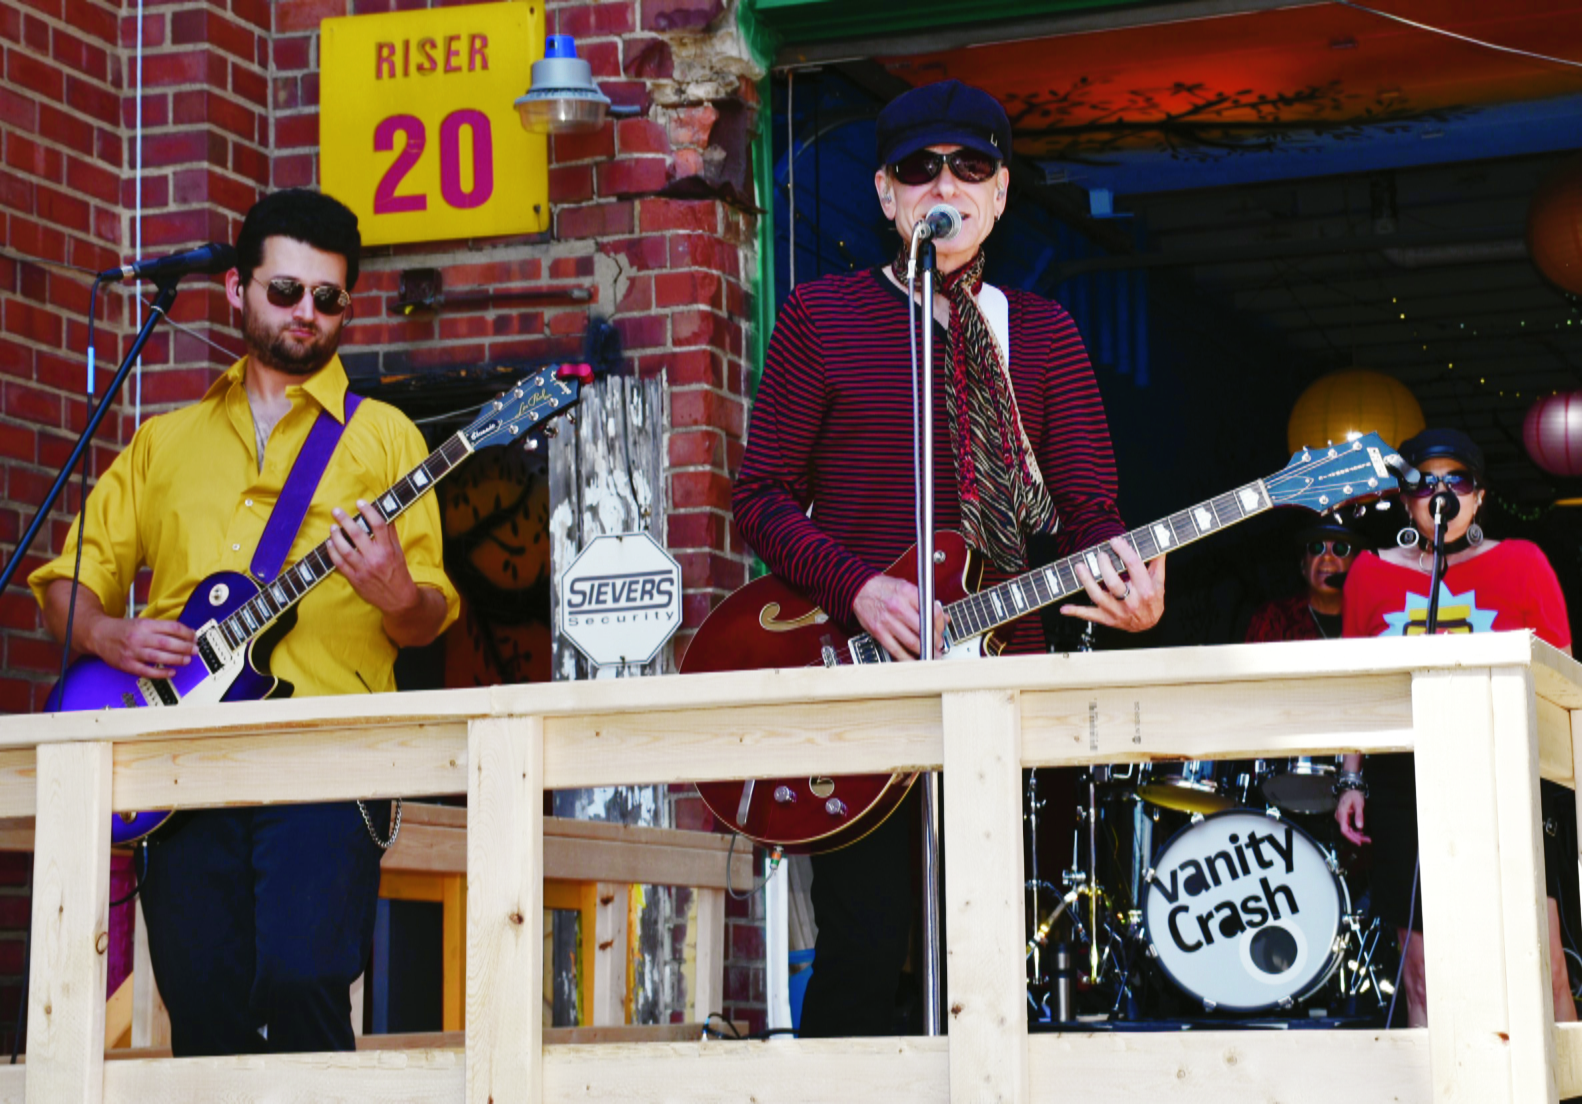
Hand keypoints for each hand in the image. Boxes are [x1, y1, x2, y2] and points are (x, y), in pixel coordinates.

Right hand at [89, 617, 196, 679]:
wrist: (99, 635)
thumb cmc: (123, 629)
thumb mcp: (142, 622)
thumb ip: (160, 627)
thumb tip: (184, 634)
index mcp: (145, 624)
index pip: (171, 627)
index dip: (186, 633)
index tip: (194, 637)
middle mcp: (139, 637)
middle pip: (167, 642)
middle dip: (185, 647)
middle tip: (195, 650)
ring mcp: (133, 652)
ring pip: (159, 656)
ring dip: (176, 659)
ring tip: (187, 660)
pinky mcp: (127, 664)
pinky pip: (147, 671)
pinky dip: (161, 673)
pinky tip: (171, 672)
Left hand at [326, 500, 420, 618]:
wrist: (399, 599)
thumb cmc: (399, 573)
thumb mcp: (399, 552)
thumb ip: (391, 534)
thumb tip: (386, 515)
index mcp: (388, 550)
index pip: (378, 525)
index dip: (368, 511)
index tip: (360, 502)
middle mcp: (376, 558)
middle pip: (358, 535)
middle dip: (345, 520)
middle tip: (336, 511)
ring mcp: (364, 569)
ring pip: (345, 549)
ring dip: (336, 536)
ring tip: (332, 527)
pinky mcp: (355, 579)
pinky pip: (340, 564)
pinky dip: (333, 553)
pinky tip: (330, 544)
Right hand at [852, 575, 947, 660]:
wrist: (859, 589)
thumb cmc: (882, 588)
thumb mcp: (906, 587)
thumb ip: (924, 601)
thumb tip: (942, 616)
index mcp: (907, 593)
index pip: (931, 612)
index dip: (940, 624)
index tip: (941, 630)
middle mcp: (898, 607)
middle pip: (924, 629)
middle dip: (935, 640)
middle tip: (939, 644)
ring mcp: (888, 621)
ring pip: (912, 642)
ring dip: (925, 651)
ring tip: (931, 653)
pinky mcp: (879, 632)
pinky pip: (896, 650)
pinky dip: (907, 658)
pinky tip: (915, 660)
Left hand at [1061, 536, 1164, 632]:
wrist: (1149, 624)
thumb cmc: (1153, 600)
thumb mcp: (1159, 582)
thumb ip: (1157, 562)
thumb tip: (1158, 542)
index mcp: (1145, 590)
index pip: (1134, 566)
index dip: (1123, 551)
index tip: (1115, 541)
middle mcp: (1131, 601)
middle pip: (1113, 582)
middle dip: (1104, 566)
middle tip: (1100, 555)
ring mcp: (1117, 611)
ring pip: (1098, 596)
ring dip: (1086, 581)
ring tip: (1080, 566)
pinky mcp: (1107, 618)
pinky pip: (1089, 615)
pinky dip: (1076, 612)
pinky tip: (1064, 608)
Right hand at [1336, 789, 1369, 844]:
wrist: (1349, 790)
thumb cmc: (1353, 795)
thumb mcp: (1359, 804)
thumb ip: (1359, 815)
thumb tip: (1360, 827)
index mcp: (1342, 814)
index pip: (1344, 830)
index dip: (1351, 838)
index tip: (1359, 842)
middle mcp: (1340, 817)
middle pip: (1346, 832)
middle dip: (1356, 837)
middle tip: (1367, 840)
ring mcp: (1341, 818)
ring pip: (1348, 830)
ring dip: (1356, 835)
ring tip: (1366, 838)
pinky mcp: (1344, 818)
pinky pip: (1348, 827)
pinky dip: (1355, 831)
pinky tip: (1361, 834)